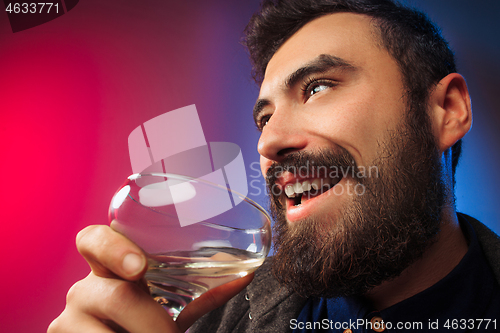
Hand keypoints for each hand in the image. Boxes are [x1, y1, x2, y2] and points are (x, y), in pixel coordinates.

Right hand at [48, 225, 252, 331]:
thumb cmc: (148, 315)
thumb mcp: (174, 301)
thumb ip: (204, 288)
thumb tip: (246, 275)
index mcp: (108, 265)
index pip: (94, 240)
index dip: (114, 249)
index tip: (140, 268)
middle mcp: (84, 287)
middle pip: (117, 297)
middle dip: (155, 324)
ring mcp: (69, 318)